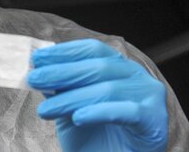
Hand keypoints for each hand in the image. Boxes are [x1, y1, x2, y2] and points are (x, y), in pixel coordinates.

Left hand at [28, 39, 167, 151]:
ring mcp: (149, 97)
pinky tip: (78, 118)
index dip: (64, 52)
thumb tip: (37, 67)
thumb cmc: (95, 138)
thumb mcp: (70, 108)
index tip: (37, 58)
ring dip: (71, 99)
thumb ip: (59, 87)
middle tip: (34, 79)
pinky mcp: (154, 121)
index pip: (92, 50)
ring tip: (45, 110)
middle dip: (61, 72)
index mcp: (118, 67)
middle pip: (97, 66)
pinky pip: (126, 112)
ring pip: (108, 89)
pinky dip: (99, 112)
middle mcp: (137, 77)